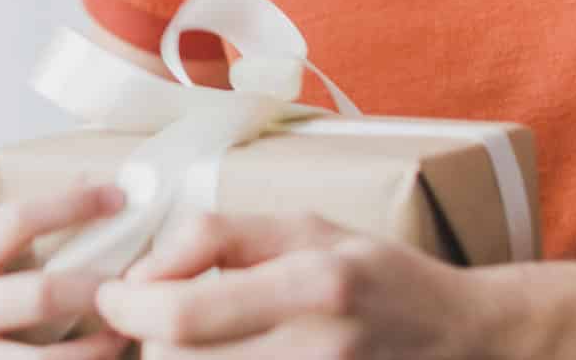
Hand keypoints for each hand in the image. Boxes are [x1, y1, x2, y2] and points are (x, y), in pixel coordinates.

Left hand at [93, 212, 514, 358]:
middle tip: (154, 313)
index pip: (181, 316)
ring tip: (193, 335)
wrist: (461, 339)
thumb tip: (148, 267)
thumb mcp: (306, 227)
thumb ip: (221, 237)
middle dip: (147, 338)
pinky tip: (223, 355)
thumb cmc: (377, 274)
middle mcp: (314, 351)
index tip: (114, 292)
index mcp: (310, 285)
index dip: (127, 307)